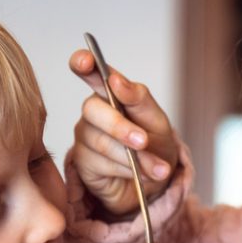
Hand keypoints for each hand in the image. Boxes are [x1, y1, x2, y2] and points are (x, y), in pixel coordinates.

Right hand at [69, 49, 179, 215]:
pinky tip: (140, 175)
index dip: (83, 63)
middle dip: (120, 127)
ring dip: (133, 157)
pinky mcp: (83, 163)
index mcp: (111, 93)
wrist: (158, 181)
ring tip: (156, 168)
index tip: (86, 61)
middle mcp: (93, 113)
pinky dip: (127, 170)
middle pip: (93, 109)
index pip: (89, 71)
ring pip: (101, 142)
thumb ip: (139, 99)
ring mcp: (85, 137)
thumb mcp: (156, 120)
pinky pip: (101, 163)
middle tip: (143, 141)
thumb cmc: (155, 144)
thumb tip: (117, 81)